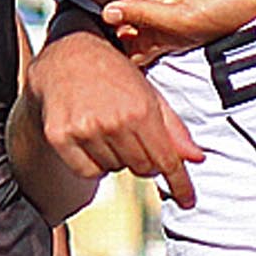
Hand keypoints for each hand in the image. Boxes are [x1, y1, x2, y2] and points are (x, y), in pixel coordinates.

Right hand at [28, 25, 205, 208]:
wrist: (68, 54)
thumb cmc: (114, 73)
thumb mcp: (150, 94)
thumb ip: (173, 129)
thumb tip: (195, 159)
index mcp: (140, 110)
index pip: (166, 160)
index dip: (180, 184)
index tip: (188, 201)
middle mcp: (113, 122)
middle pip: (142, 169)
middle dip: (144, 158)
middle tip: (132, 135)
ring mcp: (85, 131)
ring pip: (114, 170)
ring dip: (116, 157)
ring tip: (107, 128)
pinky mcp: (60, 137)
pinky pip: (88, 171)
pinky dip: (93, 163)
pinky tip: (91, 139)